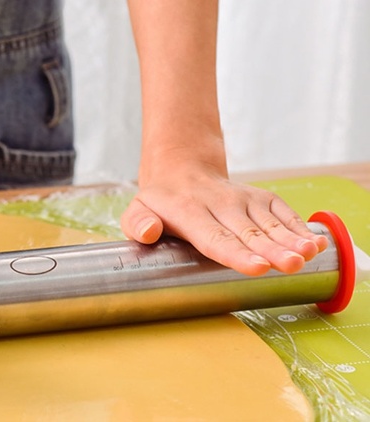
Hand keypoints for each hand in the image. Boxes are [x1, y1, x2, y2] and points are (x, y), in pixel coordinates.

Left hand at [120, 153, 327, 275]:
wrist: (182, 170)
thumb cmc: (159, 203)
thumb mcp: (136, 211)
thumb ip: (137, 224)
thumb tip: (148, 232)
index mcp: (189, 213)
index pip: (214, 238)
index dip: (236, 254)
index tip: (257, 267)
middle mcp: (220, 204)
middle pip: (248, 233)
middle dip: (272, 250)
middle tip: (292, 265)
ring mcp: (242, 199)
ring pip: (269, 223)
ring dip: (291, 239)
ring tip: (309, 254)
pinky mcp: (260, 197)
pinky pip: (282, 212)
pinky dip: (300, 226)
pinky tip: (316, 242)